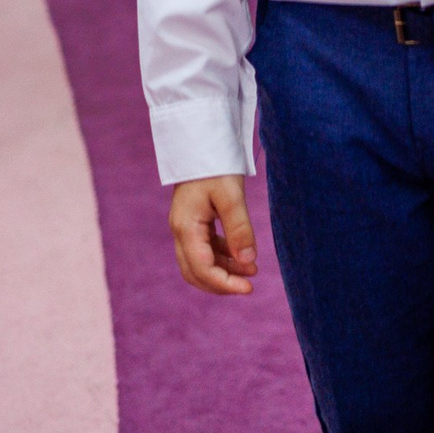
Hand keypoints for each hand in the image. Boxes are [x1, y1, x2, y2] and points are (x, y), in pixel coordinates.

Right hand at [168, 175, 257, 294]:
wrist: (202, 143)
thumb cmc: (216, 166)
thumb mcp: (231, 196)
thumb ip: (239, 229)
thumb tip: (248, 261)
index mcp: (186, 227)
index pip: (201, 268)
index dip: (224, 283)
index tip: (249, 289)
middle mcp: (181, 231)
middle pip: (195, 271)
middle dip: (221, 283)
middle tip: (249, 285)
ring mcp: (186, 227)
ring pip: (200, 261)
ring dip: (224, 270)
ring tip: (252, 270)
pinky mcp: (194, 222)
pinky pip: (205, 248)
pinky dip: (223, 256)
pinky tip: (242, 255)